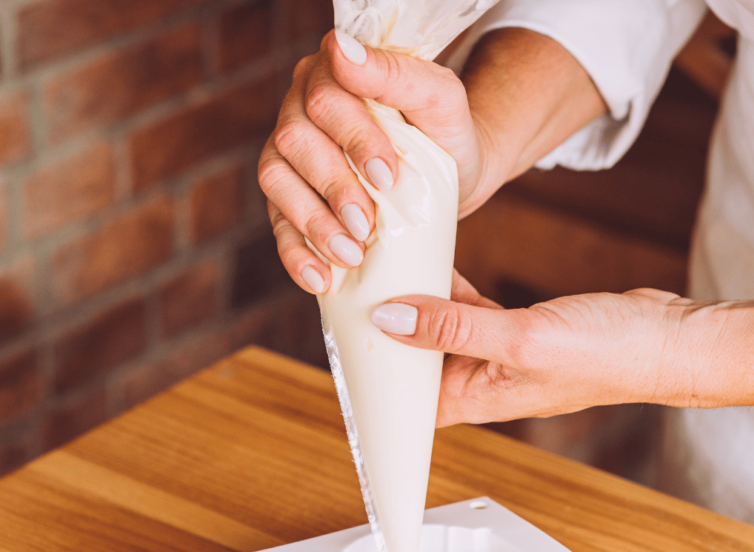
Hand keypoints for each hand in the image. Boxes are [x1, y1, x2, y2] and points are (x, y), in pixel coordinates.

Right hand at [259, 30, 491, 294]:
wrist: (455, 177)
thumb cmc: (446, 133)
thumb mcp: (439, 100)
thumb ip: (397, 72)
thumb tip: (341, 48)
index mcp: (332, 75)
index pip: (325, 97)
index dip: (352, 139)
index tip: (387, 177)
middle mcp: (300, 109)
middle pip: (295, 140)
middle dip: (333, 187)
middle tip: (367, 225)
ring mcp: (288, 156)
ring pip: (276, 180)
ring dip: (312, 222)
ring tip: (349, 255)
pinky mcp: (288, 200)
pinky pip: (277, 226)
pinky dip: (296, 254)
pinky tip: (320, 279)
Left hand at [370, 274, 687, 425]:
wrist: (666, 340)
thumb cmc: (606, 355)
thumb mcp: (519, 338)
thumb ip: (453, 328)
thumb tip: (390, 319)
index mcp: (477, 399)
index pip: (409, 400)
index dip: (375, 380)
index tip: (345, 347)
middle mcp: (482, 382)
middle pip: (417, 361)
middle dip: (388, 331)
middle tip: (357, 293)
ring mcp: (499, 355)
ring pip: (441, 331)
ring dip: (418, 304)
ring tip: (388, 270)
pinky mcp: (515, 329)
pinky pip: (468, 311)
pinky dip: (450, 291)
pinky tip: (434, 264)